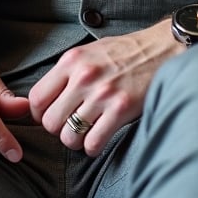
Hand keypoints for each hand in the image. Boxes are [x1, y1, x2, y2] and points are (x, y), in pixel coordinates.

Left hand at [28, 19, 180, 156]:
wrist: (160, 49)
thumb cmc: (123, 52)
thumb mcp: (88, 52)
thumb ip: (66, 73)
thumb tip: (45, 100)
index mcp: (72, 61)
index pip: (37, 98)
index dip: (39, 114)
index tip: (48, 116)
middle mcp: (84, 76)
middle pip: (50, 122)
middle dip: (58, 129)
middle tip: (70, 125)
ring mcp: (102, 94)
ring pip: (69, 137)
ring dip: (76, 141)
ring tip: (85, 132)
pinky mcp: (120, 109)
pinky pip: (93, 143)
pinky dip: (93, 147)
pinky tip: (99, 138)